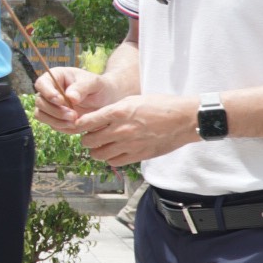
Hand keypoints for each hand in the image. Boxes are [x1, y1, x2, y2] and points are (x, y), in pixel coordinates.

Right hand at [33, 67, 108, 132]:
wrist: (106, 100)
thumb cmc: (99, 87)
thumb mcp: (94, 83)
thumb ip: (82, 88)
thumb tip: (70, 97)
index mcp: (56, 77)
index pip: (41, 83)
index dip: (47, 93)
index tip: (61, 101)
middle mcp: (49, 91)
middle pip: (40, 102)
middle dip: (55, 111)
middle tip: (73, 115)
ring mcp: (50, 106)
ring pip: (41, 115)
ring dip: (56, 120)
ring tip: (75, 121)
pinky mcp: (54, 118)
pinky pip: (51, 124)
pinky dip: (62, 127)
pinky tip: (76, 125)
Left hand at [73, 93, 197, 166]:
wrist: (185, 119)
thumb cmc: (160, 105)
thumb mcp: (133, 100)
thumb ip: (113, 110)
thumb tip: (96, 119)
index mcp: (118, 111)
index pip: (86, 122)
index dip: (78, 125)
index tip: (78, 126)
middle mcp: (121, 129)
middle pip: (88, 141)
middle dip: (86, 139)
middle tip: (90, 136)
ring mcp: (129, 144)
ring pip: (99, 155)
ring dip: (96, 151)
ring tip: (101, 145)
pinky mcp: (138, 155)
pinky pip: (114, 162)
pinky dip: (110, 158)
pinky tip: (115, 152)